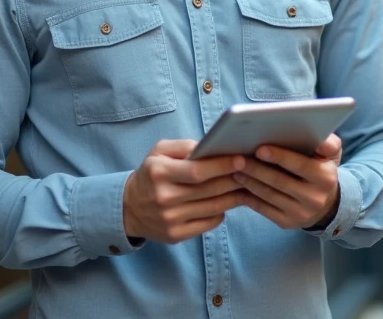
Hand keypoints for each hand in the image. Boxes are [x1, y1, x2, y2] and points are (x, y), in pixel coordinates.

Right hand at [123, 140, 247, 243]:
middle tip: (252, 171)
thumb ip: (184, 147)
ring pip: (214, 207)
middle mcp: (164, 198)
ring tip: (247, 185)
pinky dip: (222, 212)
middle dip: (234, 179)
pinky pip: (209, 222)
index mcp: (159, 173)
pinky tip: (227, 202)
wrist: (129, 207)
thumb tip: (212, 148)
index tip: (241, 159)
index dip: (222, 166)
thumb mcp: (160, 152)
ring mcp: (170, 220)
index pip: (198, 171)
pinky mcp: (176, 236)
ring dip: (234, 196)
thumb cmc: (151, 173)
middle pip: (210, 190)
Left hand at [234, 134, 341, 229]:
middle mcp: (314, 198)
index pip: (300, 165)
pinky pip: (263, 209)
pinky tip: (239, 185)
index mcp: (325, 178)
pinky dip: (249, 196)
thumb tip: (321, 141)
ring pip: (269, 195)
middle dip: (256, 169)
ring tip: (235, 169)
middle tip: (238, 158)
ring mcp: (300, 213)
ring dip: (249, 182)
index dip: (279, 157)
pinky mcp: (287, 223)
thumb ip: (328, 143)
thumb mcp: (331, 155)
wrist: (325, 204)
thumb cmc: (321, 169)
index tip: (260, 149)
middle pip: (279, 181)